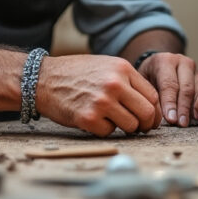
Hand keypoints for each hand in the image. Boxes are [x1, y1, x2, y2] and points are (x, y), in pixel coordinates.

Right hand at [35, 55, 160, 136]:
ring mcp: (102, 101)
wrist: (43, 79)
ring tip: (112, 120)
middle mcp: (115, 84)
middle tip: (139, 128)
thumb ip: (128, 81)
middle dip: (145, 124)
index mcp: (122, 68)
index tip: (149, 118)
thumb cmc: (76, 73)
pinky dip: (104, 130)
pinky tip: (94, 120)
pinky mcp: (88, 118)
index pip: (153, 95)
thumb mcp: (106, 66)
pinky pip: (109, 133)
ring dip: (124, 128)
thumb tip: (151, 105)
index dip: (154, 111)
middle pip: (147, 113)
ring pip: (131, 126)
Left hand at [136, 52, 197, 126]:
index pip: (169, 84)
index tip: (171, 119)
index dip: (170, 103)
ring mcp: (193, 69)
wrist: (156, 64)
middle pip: (186, 87)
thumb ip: (152, 95)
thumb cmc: (147, 76)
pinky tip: (194, 118)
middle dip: (183, 108)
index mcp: (165, 61)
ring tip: (188, 123)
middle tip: (181, 124)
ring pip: (197, 90)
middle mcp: (182, 62)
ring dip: (193, 109)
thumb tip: (161, 115)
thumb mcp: (143, 82)